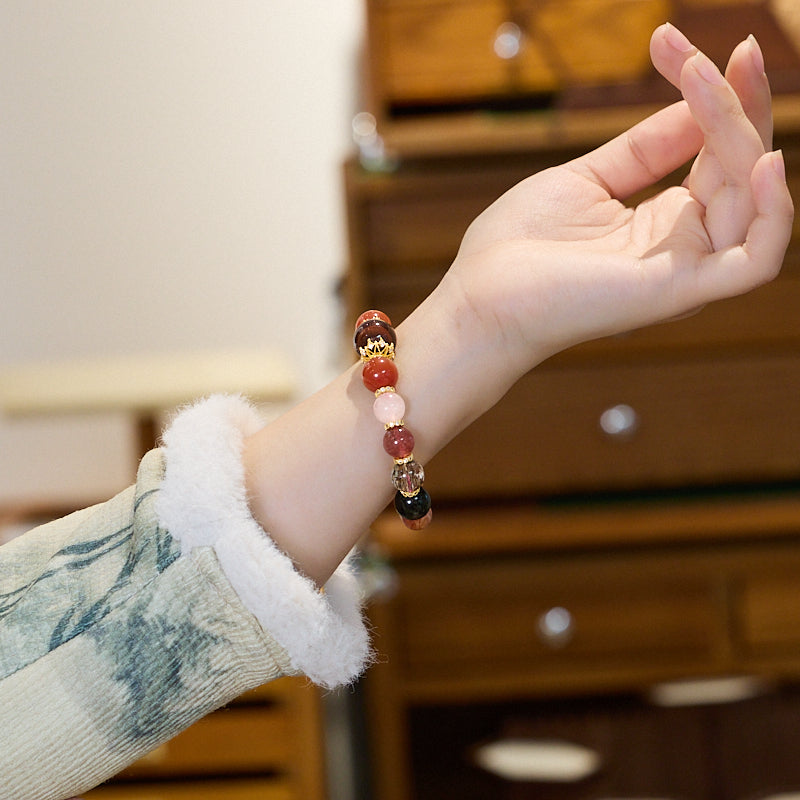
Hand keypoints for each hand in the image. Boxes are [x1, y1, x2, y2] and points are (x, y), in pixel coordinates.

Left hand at [443, 24, 792, 381]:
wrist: (480, 298)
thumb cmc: (518, 247)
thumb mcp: (586, 179)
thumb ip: (645, 149)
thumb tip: (696, 102)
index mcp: (663, 223)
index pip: (715, 155)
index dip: (715, 98)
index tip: (679, 45)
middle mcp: (683, 246)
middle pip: (739, 166)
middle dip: (734, 101)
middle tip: (721, 49)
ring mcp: (684, 271)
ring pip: (749, 197)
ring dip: (738, 131)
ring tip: (703, 78)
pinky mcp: (679, 292)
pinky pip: (756, 260)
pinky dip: (773, 213)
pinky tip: (760, 161)